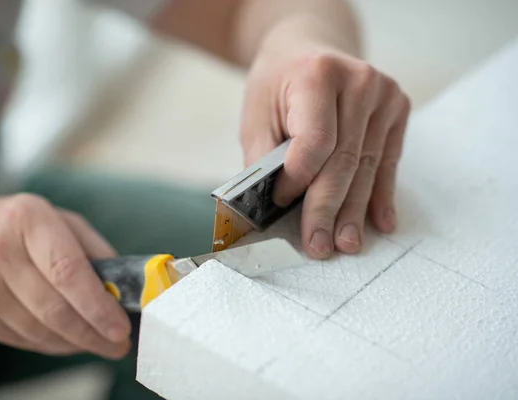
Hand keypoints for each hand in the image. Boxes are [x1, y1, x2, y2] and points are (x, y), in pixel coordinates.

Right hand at [0, 194, 130, 358]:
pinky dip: (52, 344)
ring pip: (39, 330)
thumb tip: (124, 290)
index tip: (120, 328)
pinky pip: (23, 339)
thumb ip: (93, 250)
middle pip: (54, 308)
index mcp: (27, 217)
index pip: (67, 270)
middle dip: (93, 334)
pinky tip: (68, 338)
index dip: (97, 306)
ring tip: (97, 343)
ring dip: (75, 343)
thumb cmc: (18, 230)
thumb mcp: (58, 220)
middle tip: (117, 345)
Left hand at [240, 24, 410, 258]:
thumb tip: (269, 208)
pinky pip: (387, 162)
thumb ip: (263, 159)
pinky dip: (380, 195)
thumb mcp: (256, 114)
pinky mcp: (398, 110)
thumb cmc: (277, 84)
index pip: (315, 142)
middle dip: (328, 209)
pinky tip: (379, 222)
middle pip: (344, 160)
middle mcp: (359, 81)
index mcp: (317, 75)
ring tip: (346, 243)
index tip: (282, 204)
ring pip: (367, 167)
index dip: (298, 180)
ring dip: (355, 211)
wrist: (307, 49)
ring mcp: (384, 95)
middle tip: (319, 245)